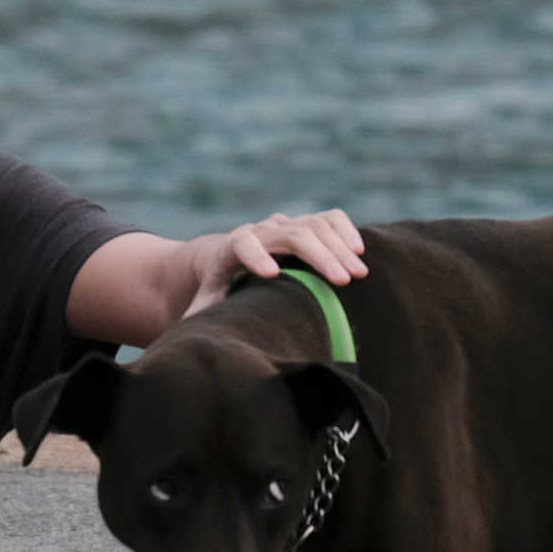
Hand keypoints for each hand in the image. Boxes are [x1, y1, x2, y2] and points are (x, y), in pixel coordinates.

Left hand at [181, 209, 367, 316]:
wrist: (229, 254)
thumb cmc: (219, 284)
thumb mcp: (207, 299)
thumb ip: (202, 312)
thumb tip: (191, 333)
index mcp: (233, 247)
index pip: (243, 245)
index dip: (256, 257)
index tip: (273, 275)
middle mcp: (262, 229)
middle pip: (293, 234)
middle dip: (319, 256)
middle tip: (343, 282)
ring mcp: (286, 224)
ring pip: (315, 225)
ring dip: (340, 247)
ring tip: (359, 274)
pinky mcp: (306, 223)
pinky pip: (330, 218)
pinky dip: (346, 230)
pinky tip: (360, 251)